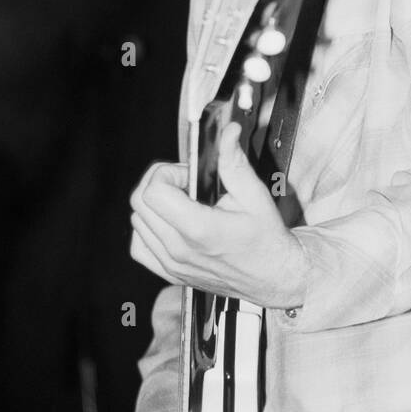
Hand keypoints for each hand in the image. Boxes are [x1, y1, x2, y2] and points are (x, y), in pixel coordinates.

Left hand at [130, 122, 306, 308]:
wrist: (272, 277)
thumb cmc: (266, 240)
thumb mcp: (255, 195)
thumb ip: (234, 162)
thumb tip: (228, 134)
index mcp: (200, 229)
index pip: (154, 192)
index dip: (167, 173)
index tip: (188, 175)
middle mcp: (180, 250)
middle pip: (140, 203)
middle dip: (160, 183)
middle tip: (186, 185)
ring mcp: (172, 264)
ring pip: (137, 222)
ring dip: (154, 205)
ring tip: (182, 204)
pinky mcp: (170, 273)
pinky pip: (139, 246)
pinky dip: (147, 229)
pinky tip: (169, 223)